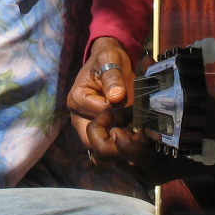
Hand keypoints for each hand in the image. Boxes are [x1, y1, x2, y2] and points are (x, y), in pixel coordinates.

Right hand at [69, 37, 182, 183]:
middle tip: (138, 128)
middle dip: (119, 140)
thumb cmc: (109, 59)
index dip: (119, 116)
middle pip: (94, 143)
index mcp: (77, 99)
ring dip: (121, 149)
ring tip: (138, 135)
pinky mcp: (99, 136)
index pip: (99, 118)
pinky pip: (107, 155)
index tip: (134, 107)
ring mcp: (87, 130)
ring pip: (100, 153)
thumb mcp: (110, 59)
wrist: (110, 62)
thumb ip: (112, 76)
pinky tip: (135, 140)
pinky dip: (121, 153)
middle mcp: (78, 119)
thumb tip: (116, 96)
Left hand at [69, 37, 214, 184]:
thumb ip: (163, 79)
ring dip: (109, 138)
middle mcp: (148, 169)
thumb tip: (146, 57)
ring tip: (121, 119)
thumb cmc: (206, 118)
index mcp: (158, 152)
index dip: (111, 126)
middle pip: (106, 156)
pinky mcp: (147, 176)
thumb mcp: (187, 95)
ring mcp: (146, 174)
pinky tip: (130, 127)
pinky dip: (119, 145)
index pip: (120, 146)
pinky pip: (121, 163)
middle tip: (109, 115)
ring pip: (111, 160)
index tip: (115, 111)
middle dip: (100, 134)